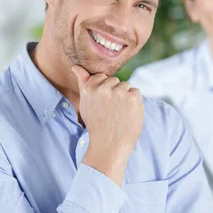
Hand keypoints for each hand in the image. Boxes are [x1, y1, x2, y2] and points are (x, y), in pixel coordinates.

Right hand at [72, 66, 143, 185]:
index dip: (104, 91)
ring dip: (126, 97)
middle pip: (115, 81)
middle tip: (111, 111)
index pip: (102, 77)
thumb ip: (83, 83)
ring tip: (120, 113)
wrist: (109, 145)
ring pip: (126, 86)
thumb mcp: (86, 103)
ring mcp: (119, 92)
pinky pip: (136, 92)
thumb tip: (76, 67)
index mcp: (89, 88)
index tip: (103, 104)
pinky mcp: (133, 97)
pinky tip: (128, 114)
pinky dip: (135, 102)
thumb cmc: (97, 125)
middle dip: (115, 93)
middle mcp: (103, 88)